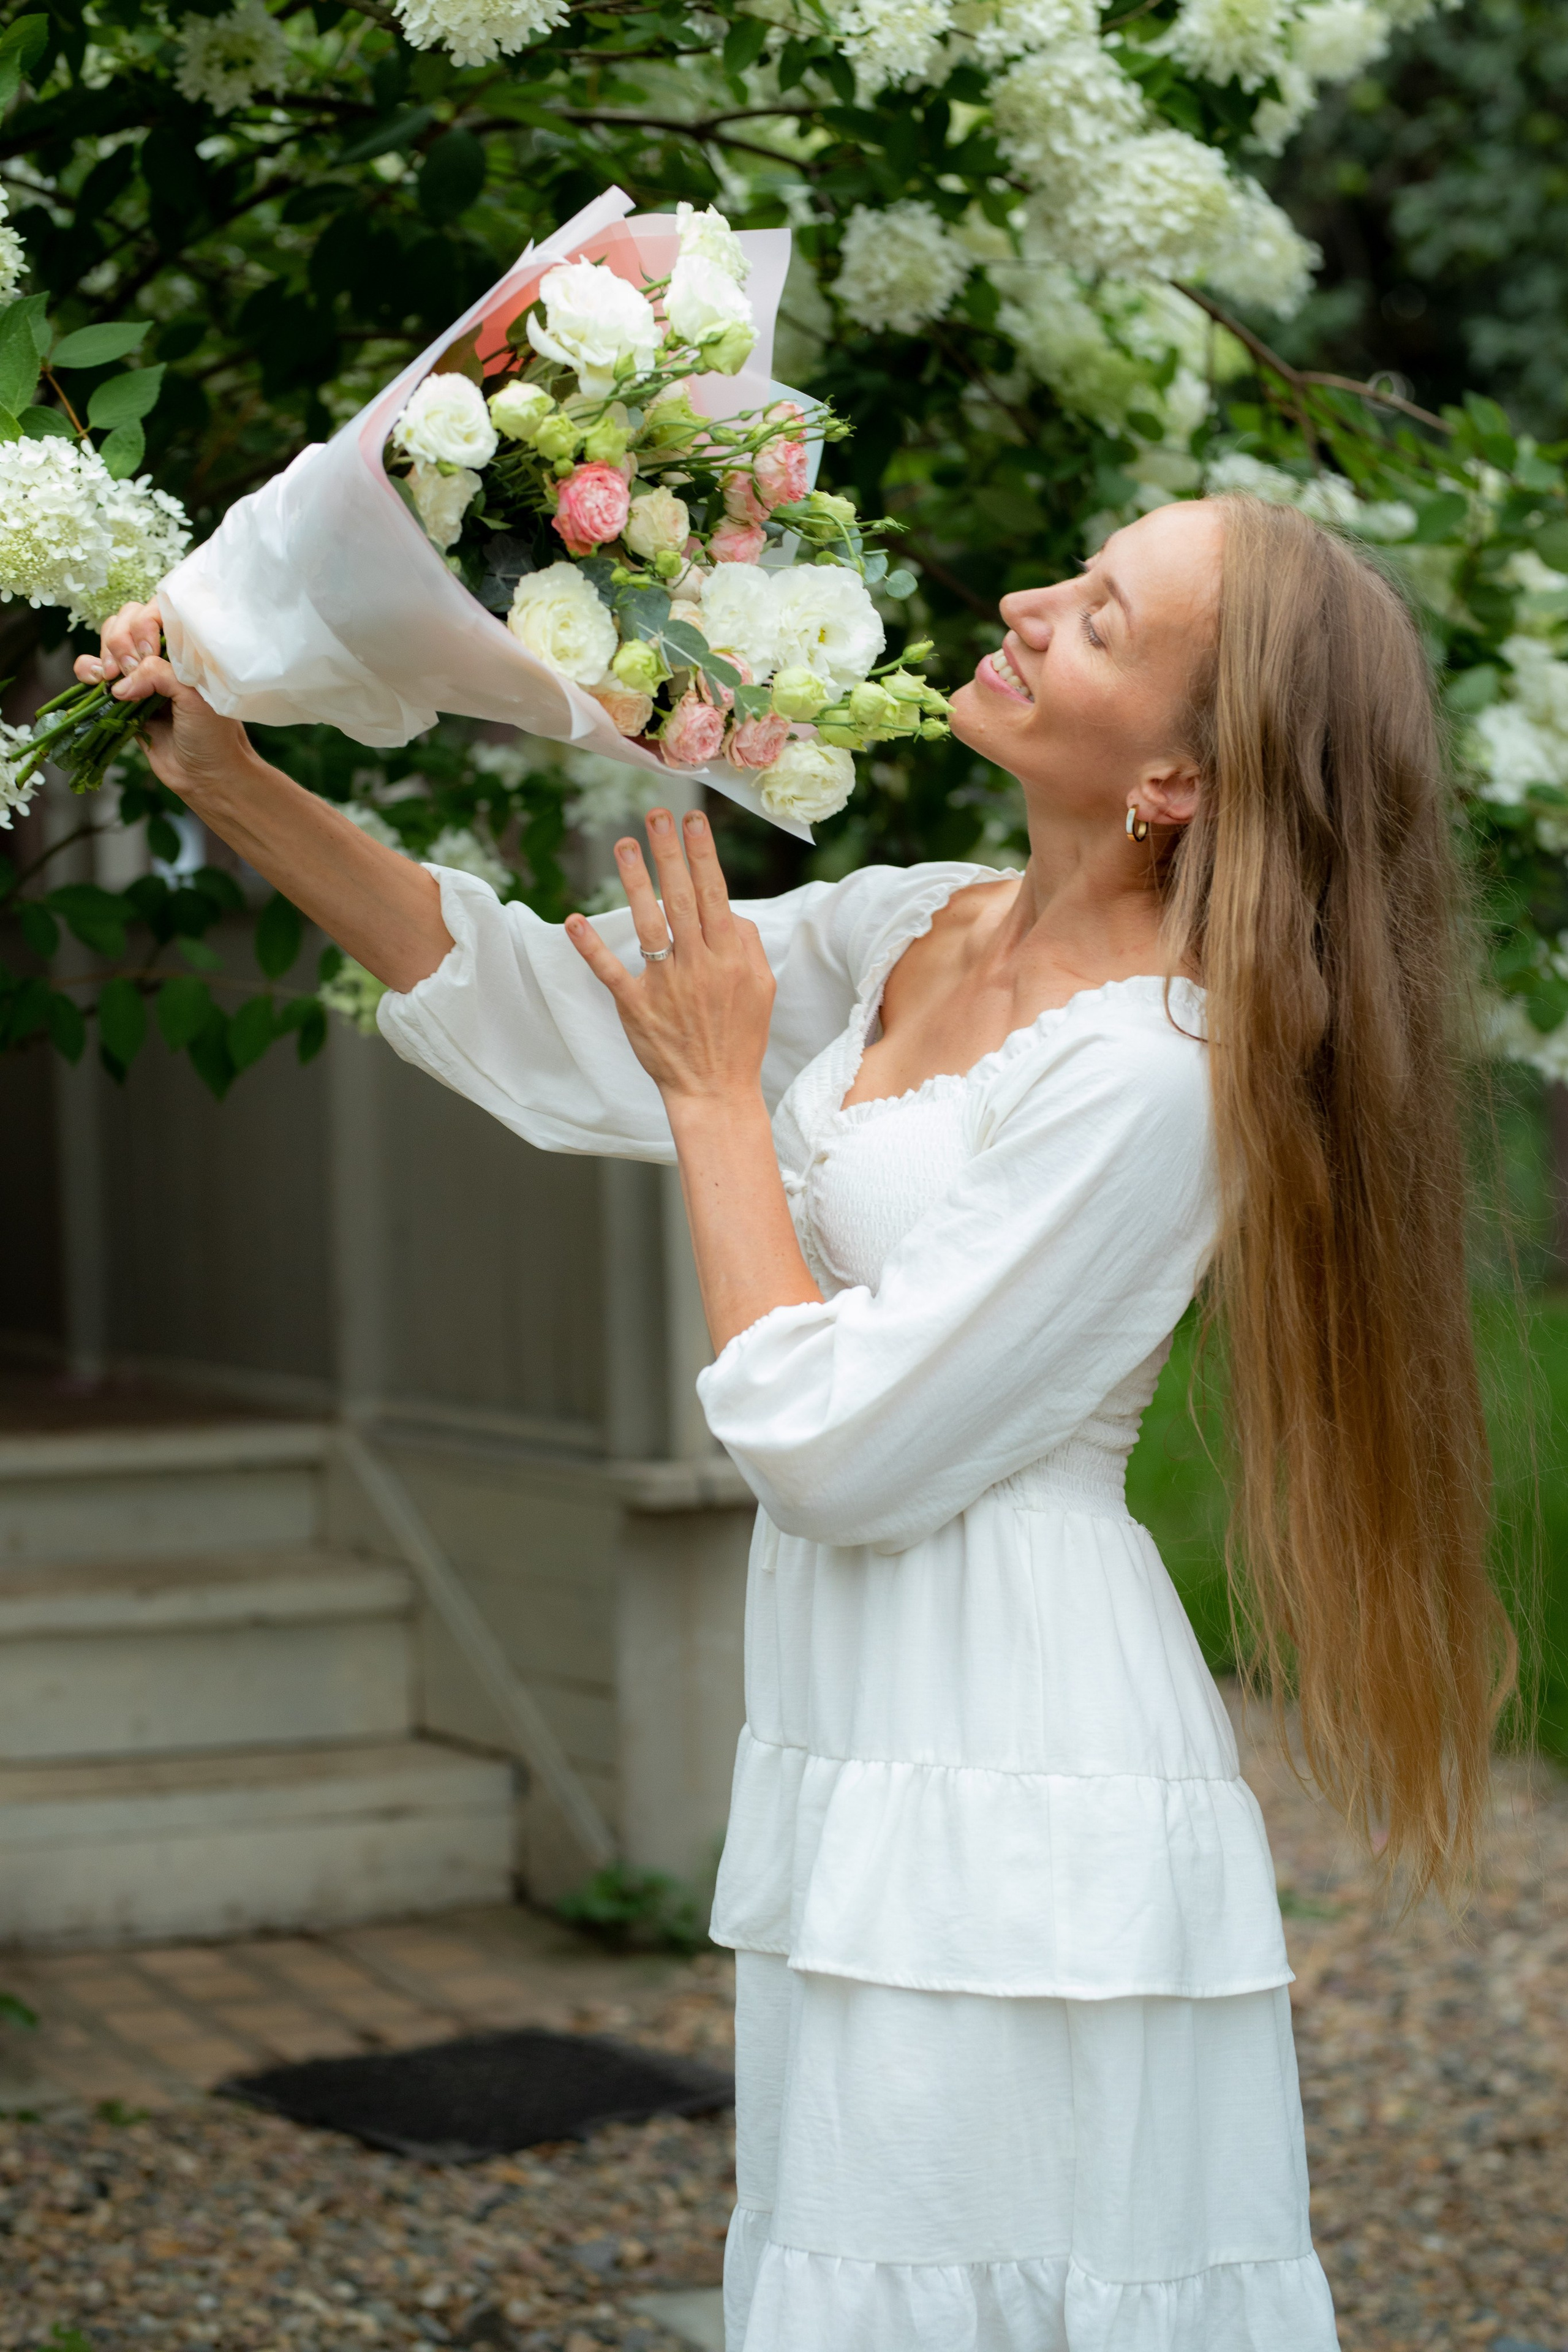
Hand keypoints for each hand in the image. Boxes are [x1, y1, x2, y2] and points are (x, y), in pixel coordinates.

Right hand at [74, 599, 256, 807]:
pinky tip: (96, 681)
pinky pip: (94, 670)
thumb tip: (121, 681)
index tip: (150, 653)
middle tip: (131, 671)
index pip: (158, 609)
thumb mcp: (194, 698)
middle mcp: (163, 654)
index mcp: (187, 646)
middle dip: (123, 639)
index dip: (145, 622)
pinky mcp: (122, 695)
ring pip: (110, 639)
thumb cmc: (212, 736)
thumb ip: (159, 675)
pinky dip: (87, 669)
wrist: (206, 777)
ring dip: (105, 652)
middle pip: (128, 619)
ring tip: (113, 679)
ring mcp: (140, 673)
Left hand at [565, 805, 774, 1108]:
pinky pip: (611, 972)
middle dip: (670, 854)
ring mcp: (666, 985)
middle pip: (681, 898)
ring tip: (624, 846)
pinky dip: (592, 947)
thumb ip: (749, 944)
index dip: (703, 855)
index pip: (714, 894)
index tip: (693, 821)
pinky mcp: (637, 1007)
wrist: (716, 1090)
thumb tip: (729, 910)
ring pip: (648, 925)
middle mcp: (699, 965)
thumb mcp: (762, 988)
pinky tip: (575, 921)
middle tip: (656, 816)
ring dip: (634, 883)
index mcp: (730, 957)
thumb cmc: (741, 1037)